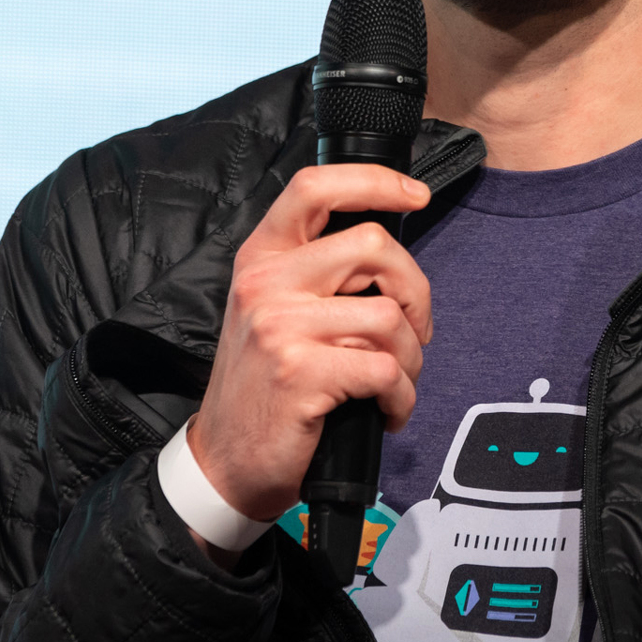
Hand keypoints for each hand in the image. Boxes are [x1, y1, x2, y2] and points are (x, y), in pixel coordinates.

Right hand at [188, 164, 431, 528]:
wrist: (226, 461)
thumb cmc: (264, 386)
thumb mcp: (274, 310)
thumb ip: (319, 272)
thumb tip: (391, 257)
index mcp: (262, 257)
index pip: (315, 186)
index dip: (374, 180)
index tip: (415, 194)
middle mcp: (266, 282)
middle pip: (373, 246)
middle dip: (416, 292)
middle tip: (414, 330)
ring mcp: (280, 326)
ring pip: (388, 316)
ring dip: (411, 358)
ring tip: (394, 381)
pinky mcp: (300, 373)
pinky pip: (385, 370)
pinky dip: (401, 397)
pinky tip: (386, 411)